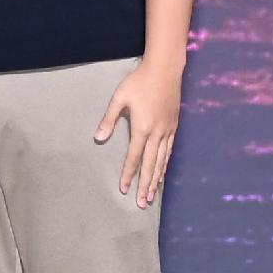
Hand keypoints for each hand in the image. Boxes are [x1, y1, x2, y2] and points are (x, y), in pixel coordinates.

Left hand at [93, 59, 184, 207]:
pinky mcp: (174, 126)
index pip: (134, 157)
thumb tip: (98, 138)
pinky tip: (162, 172)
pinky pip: (169, 151)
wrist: (165, 69)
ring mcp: (168, 130)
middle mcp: (157, 133)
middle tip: (142, 203)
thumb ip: (109, 119)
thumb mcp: (119, 98)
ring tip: (152, 196)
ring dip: (156, 179)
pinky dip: (165, 165)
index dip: (128, 174)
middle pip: (150, 165)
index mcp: (142, 128)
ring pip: (162, 161)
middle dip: (145, 185)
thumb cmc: (139, 81)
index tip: (124, 189)